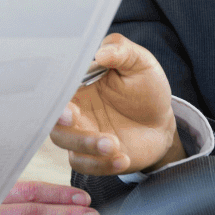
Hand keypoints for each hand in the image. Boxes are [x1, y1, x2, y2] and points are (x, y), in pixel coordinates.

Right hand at [51, 34, 181, 174]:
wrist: (161, 122)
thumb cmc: (146, 87)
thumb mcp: (139, 62)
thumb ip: (121, 50)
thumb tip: (101, 52)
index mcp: (78, 83)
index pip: (56, 86)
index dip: (55, 95)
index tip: (67, 102)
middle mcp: (74, 108)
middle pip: (52, 117)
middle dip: (60, 122)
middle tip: (75, 119)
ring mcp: (81, 133)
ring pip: (65, 142)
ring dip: (85, 145)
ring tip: (114, 144)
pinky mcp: (93, 156)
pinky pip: (85, 164)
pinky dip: (101, 164)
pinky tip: (123, 158)